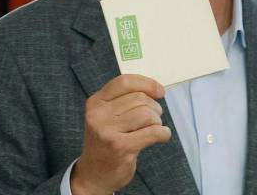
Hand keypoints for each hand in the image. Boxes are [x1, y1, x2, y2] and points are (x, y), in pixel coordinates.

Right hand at [71, 75, 170, 194]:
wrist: (93, 173)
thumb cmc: (105, 141)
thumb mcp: (105, 116)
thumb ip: (122, 101)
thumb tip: (155, 89)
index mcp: (95, 102)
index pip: (124, 82)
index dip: (146, 83)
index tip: (159, 91)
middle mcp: (98, 114)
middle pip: (139, 98)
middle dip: (154, 107)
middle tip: (153, 118)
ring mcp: (108, 131)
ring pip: (147, 114)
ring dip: (157, 121)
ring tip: (153, 128)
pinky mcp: (121, 147)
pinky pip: (153, 132)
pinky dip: (163, 133)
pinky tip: (160, 136)